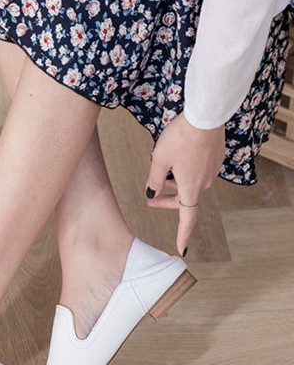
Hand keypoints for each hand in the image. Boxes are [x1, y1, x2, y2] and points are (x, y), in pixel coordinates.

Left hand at [145, 111, 225, 255]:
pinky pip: (198, 170)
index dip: (182, 234)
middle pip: (184, 199)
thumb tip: (152, 192)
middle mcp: (204, 182)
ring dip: (175, 182)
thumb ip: (154, 180)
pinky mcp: (216, 158)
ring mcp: (212, 170)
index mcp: (191, 188)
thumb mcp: (158, 160)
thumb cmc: (181, 138)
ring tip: (162, 168)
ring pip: (190, 183)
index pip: (187, 218)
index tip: (181, 248)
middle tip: (149, 199)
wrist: (206, 115)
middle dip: (167, 201)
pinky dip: (185, 169)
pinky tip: (177, 154)